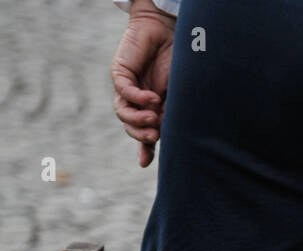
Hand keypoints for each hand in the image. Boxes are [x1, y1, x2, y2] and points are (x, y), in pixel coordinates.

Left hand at [111, 1, 175, 167]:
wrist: (170, 33)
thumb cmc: (179, 63)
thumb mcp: (179, 96)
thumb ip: (172, 116)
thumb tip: (170, 139)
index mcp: (152, 108)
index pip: (144, 132)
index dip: (145, 148)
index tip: (145, 162)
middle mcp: (137, 100)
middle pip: (130, 126)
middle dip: (140, 135)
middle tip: (154, 135)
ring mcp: (127, 87)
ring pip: (122, 112)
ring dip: (137, 119)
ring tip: (153, 118)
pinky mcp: (120, 73)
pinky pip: (124, 92)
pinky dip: (138, 99)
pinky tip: (152, 99)